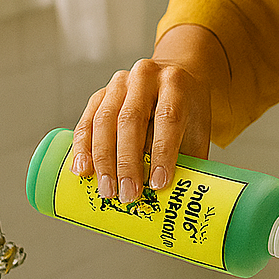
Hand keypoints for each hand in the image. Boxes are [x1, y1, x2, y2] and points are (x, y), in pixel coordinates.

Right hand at [71, 25, 227, 202]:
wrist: (175, 77)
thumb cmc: (188, 111)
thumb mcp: (197, 128)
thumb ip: (189, 158)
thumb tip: (178, 200)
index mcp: (175, 84)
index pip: (168, 118)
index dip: (162, 153)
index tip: (157, 184)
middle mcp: (145, 77)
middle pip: (131, 120)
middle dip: (127, 162)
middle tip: (128, 194)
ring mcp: (119, 83)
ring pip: (105, 120)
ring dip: (102, 160)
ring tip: (106, 189)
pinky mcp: (100, 93)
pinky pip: (87, 120)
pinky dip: (82, 147)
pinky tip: (82, 169)